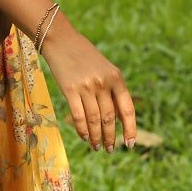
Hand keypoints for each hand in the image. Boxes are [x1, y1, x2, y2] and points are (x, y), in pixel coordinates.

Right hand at [39, 16, 136, 151]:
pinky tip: (84, 137)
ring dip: (96, 137)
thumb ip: (114, 92)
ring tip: (97, 147)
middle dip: (111, 137)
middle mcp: (103, 83)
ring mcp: (86, 87)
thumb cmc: (85, 57)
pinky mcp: (69, 90)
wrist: (62, 40)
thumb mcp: (106, 70)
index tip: (130, 144)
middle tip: (110, 150)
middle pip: (109, 118)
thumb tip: (120, 119)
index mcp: (116, 78)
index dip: (130, 129)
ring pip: (94, 120)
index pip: (127, 109)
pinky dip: (82, 130)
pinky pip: (79, 116)